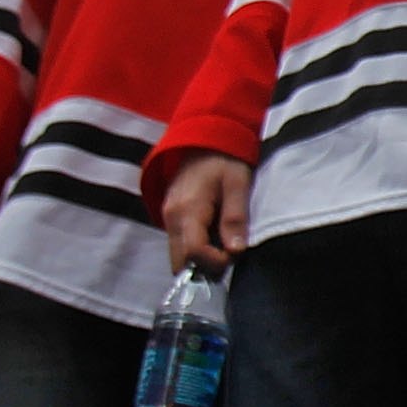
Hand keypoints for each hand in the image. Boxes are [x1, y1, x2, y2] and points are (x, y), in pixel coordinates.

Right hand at [160, 152, 251, 274]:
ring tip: (223, 244)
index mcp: (187, 209)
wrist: (204, 139)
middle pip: (180, 262)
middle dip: (206, 267)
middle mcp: (171, 218)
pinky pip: (179, 246)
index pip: (194, 253)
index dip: (216, 262)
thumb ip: (235, 218)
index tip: (234, 254)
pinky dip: (196, 250)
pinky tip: (214, 237)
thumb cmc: (225, 159)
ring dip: (200, 261)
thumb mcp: (238, 183)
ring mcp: (168, 219)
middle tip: (229, 254)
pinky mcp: (171, 218)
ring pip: (178, 257)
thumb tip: (235, 251)